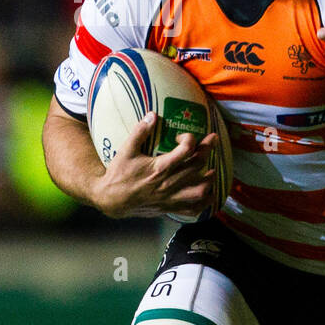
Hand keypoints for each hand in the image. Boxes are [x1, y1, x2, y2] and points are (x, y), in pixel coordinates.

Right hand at [95, 112, 216, 218]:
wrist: (111, 200)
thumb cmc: (119, 174)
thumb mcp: (126, 151)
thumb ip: (140, 132)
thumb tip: (152, 114)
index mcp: (160, 168)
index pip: (186, 150)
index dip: (189, 139)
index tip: (183, 136)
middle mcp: (169, 183)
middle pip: (198, 165)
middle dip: (207, 149)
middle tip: (212, 139)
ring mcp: (171, 197)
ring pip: (200, 190)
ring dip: (210, 179)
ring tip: (212, 169)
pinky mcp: (170, 208)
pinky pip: (193, 209)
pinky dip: (204, 203)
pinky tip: (208, 195)